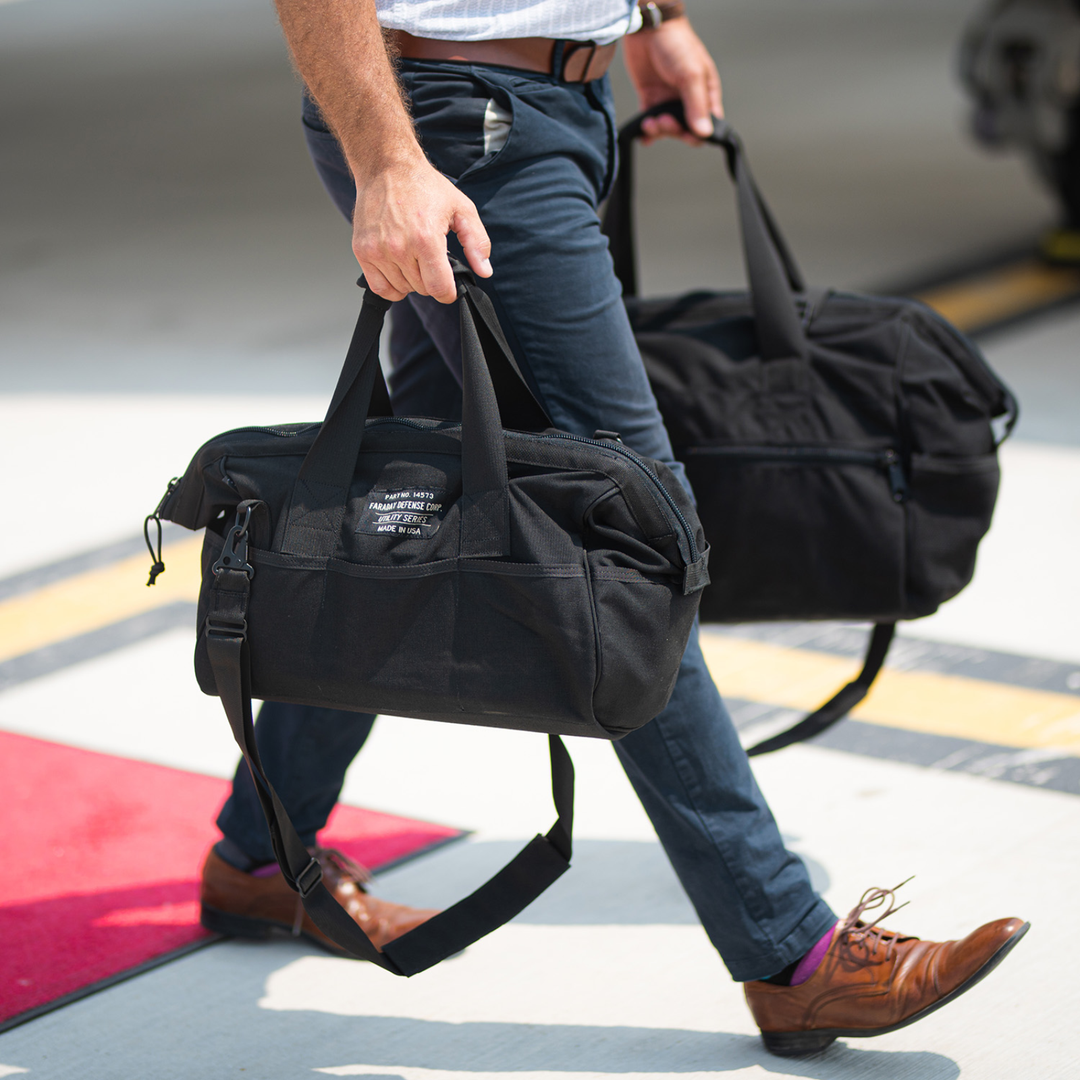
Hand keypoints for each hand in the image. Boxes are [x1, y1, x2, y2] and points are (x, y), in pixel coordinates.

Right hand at [351, 153, 492, 303]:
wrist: (385, 166)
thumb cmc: (423, 185)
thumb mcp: (461, 208)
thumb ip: (477, 242)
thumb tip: (485, 271)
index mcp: (426, 239)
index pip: (439, 289)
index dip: (449, 292)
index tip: (449, 285)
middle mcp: (399, 248)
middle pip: (422, 290)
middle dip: (431, 280)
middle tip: (430, 258)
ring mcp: (378, 251)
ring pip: (402, 289)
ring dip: (411, 281)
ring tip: (413, 256)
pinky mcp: (363, 251)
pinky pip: (380, 288)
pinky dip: (391, 286)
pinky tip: (399, 270)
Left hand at [621, 17, 722, 144]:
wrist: (649, 28)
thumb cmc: (676, 45)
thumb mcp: (691, 75)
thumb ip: (697, 105)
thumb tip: (704, 133)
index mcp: (705, 94)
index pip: (707, 125)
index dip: (697, 134)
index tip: (685, 132)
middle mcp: (688, 100)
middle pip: (685, 130)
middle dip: (674, 131)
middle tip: (663, 120)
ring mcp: (668, 100)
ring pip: (667, 129)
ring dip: (658, 131)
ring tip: (650, 122)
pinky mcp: (650, 99)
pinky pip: (650, 123)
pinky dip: (646, 132)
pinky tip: (643, 134)